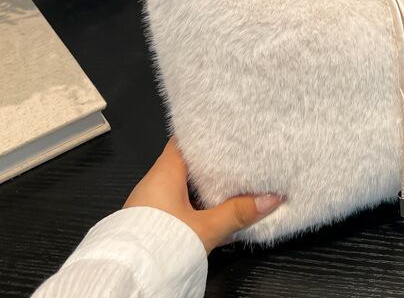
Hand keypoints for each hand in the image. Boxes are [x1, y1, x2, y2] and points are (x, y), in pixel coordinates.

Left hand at [124, 138, 283, 252]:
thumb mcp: (205, 228)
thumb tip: (271, 198)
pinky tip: (212, 210)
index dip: (204, 132)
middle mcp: (153, 183)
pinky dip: (194, 203)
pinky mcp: (150, 222)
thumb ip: (238, 212)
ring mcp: (150, 203)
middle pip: (185, 162)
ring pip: (181, 185)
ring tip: (230, 180)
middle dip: (210, 161)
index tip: (225, 128)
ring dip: (202, 184)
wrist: (128, 279)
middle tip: (236, 155)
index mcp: (164, 172)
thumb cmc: (161, 243)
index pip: (183, 139)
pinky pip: (176, 204)